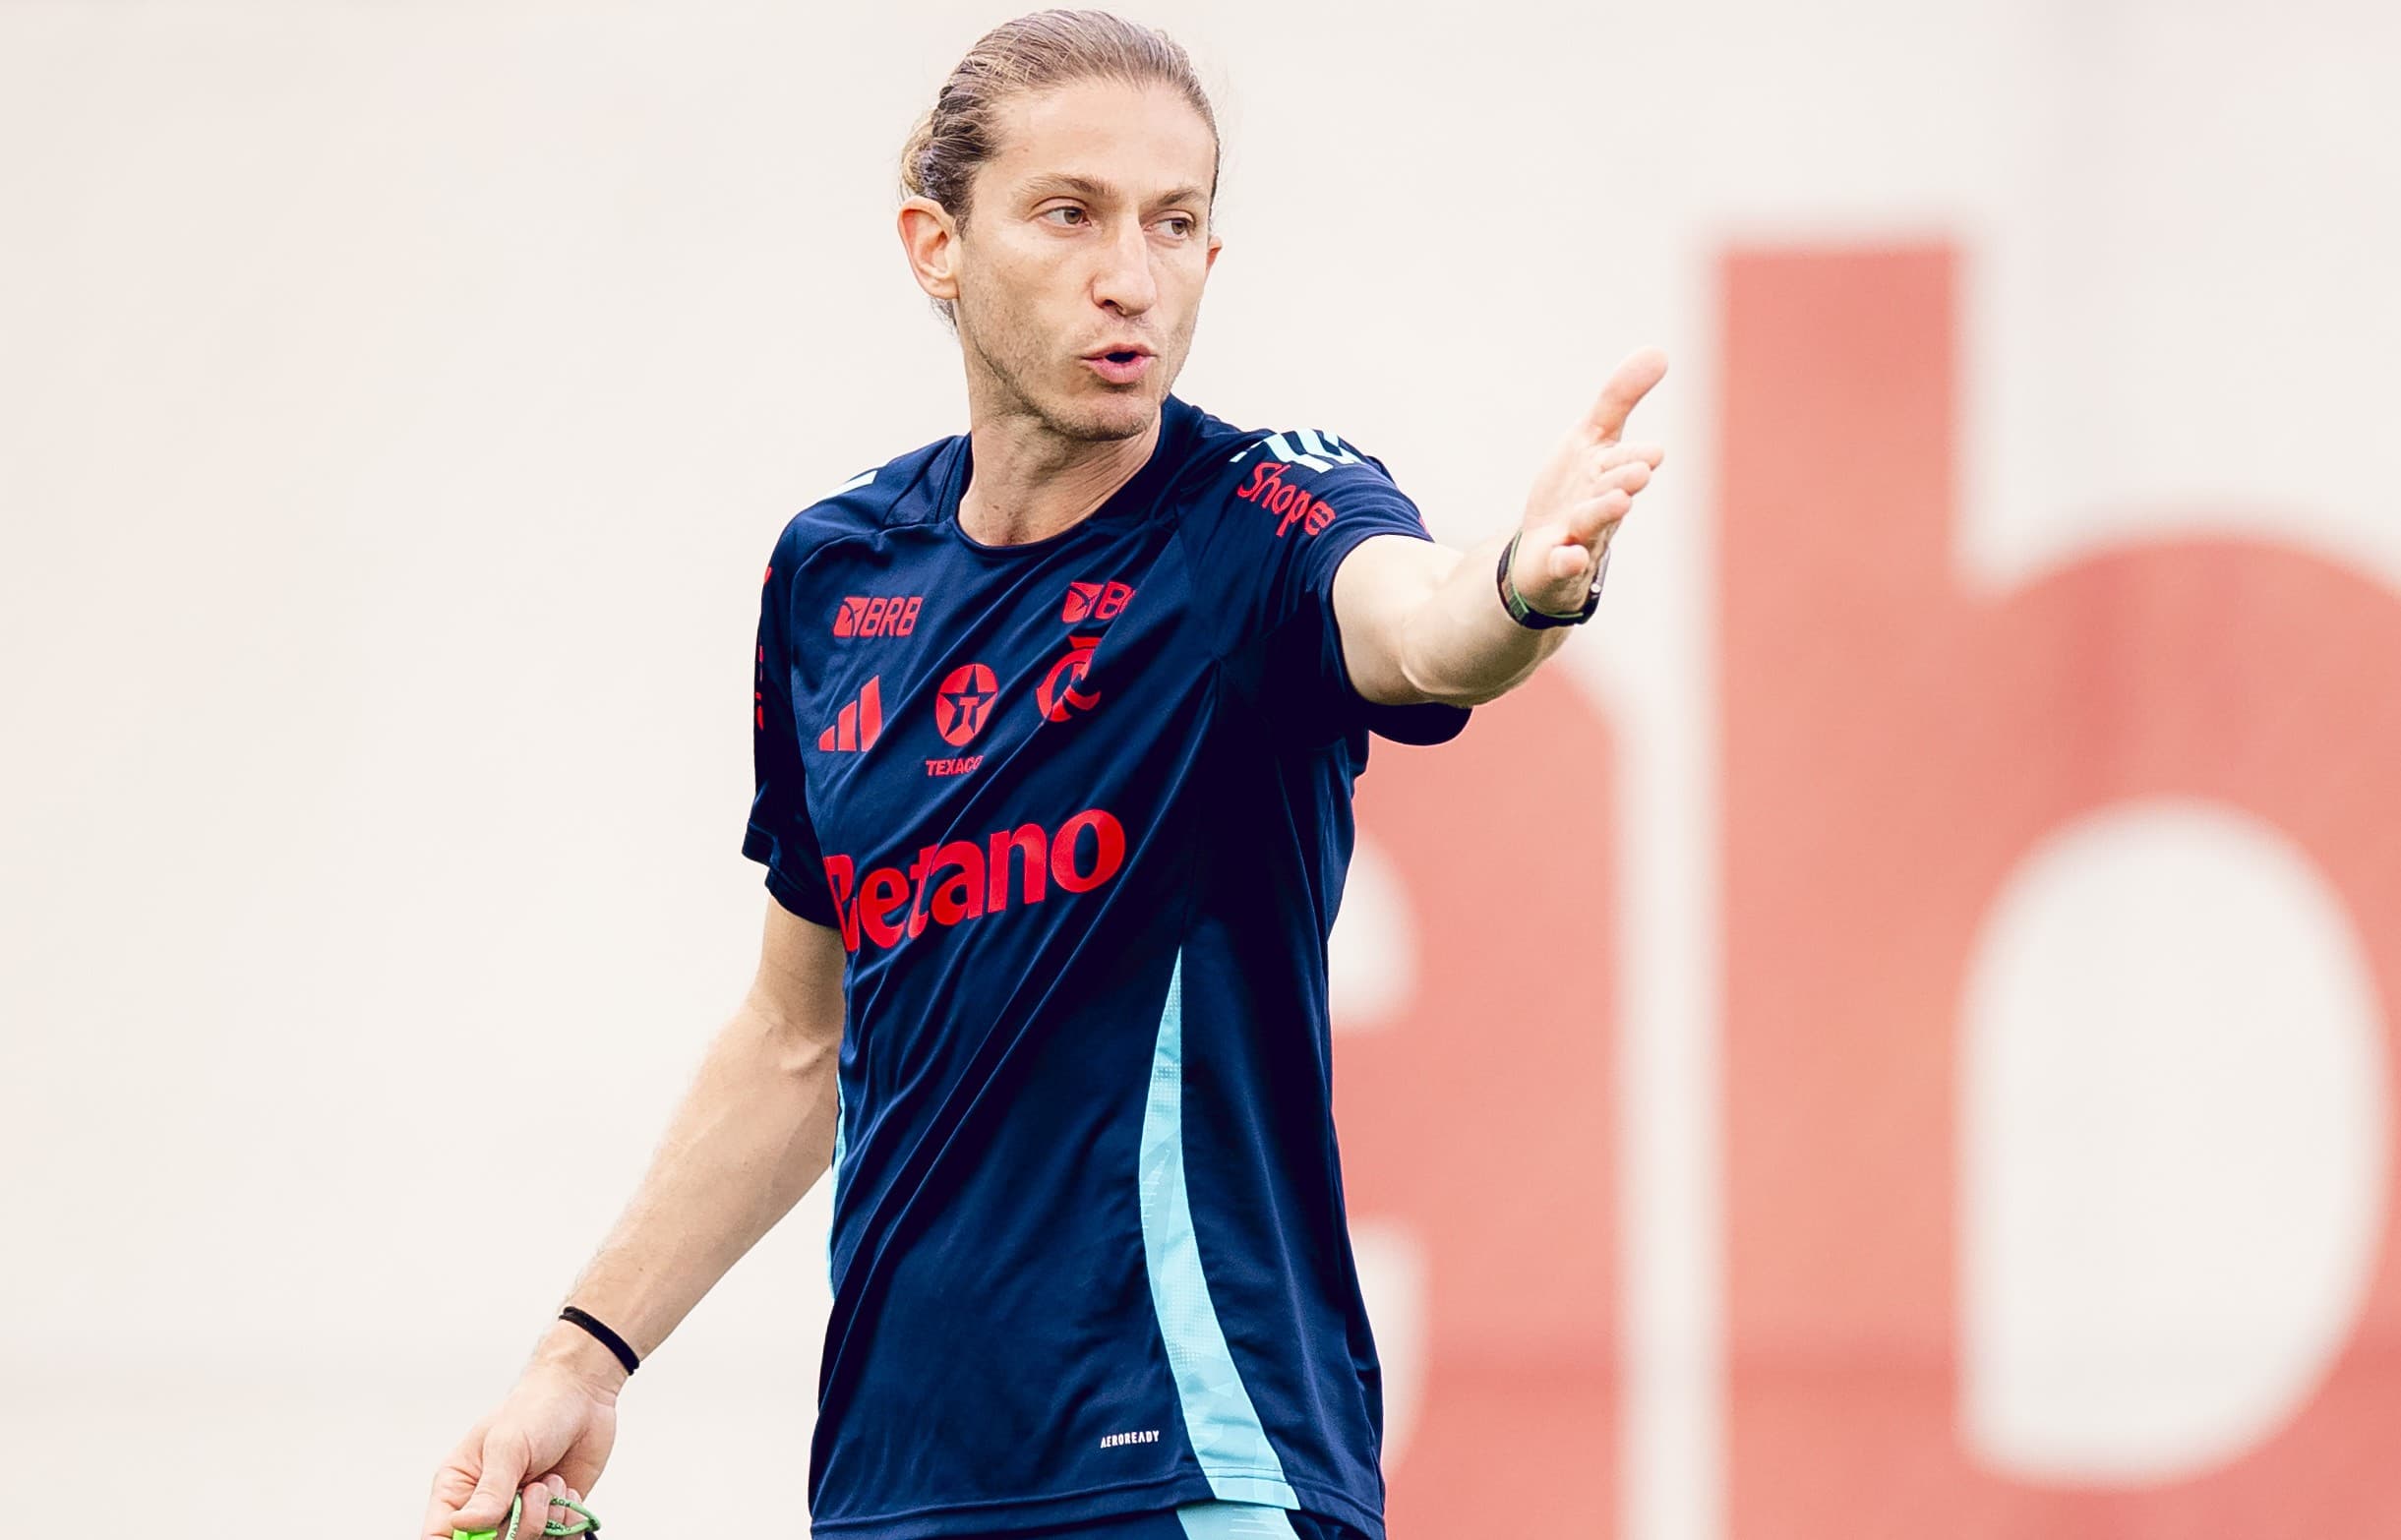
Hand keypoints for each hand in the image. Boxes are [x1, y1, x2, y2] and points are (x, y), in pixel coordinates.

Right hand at [420, 1361, 617, 1537]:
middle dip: (519, 1528)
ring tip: (552, 1482)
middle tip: (535, 1491)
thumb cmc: (535, 1410)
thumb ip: (490, 1491)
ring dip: (548, 1521)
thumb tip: (463, 1526)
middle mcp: (486, 1508)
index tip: (486, 1535)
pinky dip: (569, 1525)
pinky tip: (568, 1493)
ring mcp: (519, 1514)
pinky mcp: (552, 1517)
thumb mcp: (508, 1446)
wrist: (582, 1396)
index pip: (440, 1536)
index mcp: (458, 1489)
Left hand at [1511, 347, 1668, 616]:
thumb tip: (1660, 351)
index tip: (1652, 453)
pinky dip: (1566, 561)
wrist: (1545, 550)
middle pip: (1611, 492)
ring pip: (1592, 526)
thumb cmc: (1576, 489)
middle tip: (1638, 473)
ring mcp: (1580, 538)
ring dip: (1602, 513)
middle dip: (1623, 482)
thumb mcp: (1592, 438)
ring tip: (1618, 502)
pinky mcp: (1557, 565)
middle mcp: (1600, 507)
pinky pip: (1563, 566)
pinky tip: (1566, 556)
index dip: (1635, 458)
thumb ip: (1620, 398)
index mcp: (1609, 474)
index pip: (1624, 462)